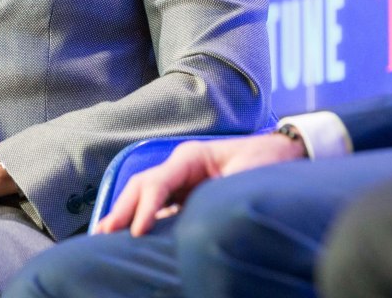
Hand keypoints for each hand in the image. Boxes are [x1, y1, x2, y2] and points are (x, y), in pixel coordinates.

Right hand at [94, 132, 304, 236]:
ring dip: (126, 214)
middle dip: (123, 209)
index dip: (145, 208)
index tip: (136, 232)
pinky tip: (130, 237)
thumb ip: (219, 195)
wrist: (287, 155)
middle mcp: (181, 167)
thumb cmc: (267, 162)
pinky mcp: (188, 195)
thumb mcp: (245, 177)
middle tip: (104, 234)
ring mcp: (182, 180)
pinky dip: (143, 221)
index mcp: (190, 157)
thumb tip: (198, 223)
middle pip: (142, 187)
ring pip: (145, 196)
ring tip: (105, 236)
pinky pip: (160, 207)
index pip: (157, 183)